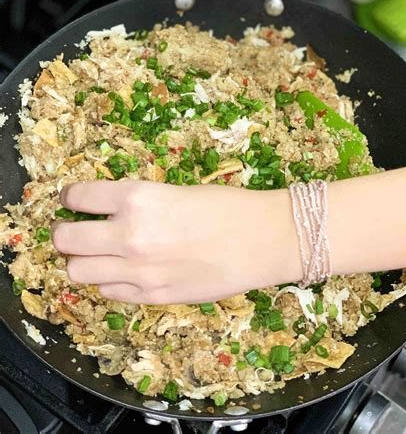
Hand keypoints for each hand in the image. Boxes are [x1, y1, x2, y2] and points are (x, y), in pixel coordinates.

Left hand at [52, 180, 298, 303]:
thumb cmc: (226, 206)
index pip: (79, 196)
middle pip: (66, 238)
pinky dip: (106, 280)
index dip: (69, 196)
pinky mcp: (151, 296)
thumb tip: (108, 211)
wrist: (261, 240)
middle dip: (62, 231)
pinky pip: (108, 291)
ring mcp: (138, 270)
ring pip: (77, 271)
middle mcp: (129, 234)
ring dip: (78, 259)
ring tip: (91, 253)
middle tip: (68, 228)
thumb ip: (137, 204)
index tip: (70, 199)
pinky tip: (121, 271)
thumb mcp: (175, 191)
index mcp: (138, 197)